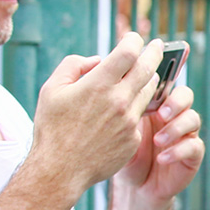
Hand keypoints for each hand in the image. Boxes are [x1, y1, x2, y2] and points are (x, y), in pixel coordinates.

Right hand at [32, 33, 165, 191]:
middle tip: (157, 45)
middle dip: (154, 52)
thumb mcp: (52, 89)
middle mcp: (119, 100)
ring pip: (148, 91)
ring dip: (147, 79)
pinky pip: (140, 115)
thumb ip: (74, 65)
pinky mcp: (133, 138)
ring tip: (143, 73)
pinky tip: (128, 105)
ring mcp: (129, 121)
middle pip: (148, 67)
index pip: (129, 51)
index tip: (133, 38)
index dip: (134, 40)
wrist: (59, 171)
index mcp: (98, 84)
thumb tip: (98, 60)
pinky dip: (135, 106)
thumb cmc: (52, 128)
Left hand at [115, 83, 204, 201]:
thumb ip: (125, 112)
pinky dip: (178, 151)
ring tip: (158, 140)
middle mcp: (174, 116)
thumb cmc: (124, 155)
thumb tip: (122, 91)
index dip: (163, 83)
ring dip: (176, 128)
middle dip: (175, 102)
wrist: (134, 187)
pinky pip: (194, 146)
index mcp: (157, 105)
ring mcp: (186, 134)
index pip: (166, 84)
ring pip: (193, 119)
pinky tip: (162, 158)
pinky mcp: (193, 154)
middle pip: (186, 95)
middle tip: (161, 114)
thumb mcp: (120, 132)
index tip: (151, 89)